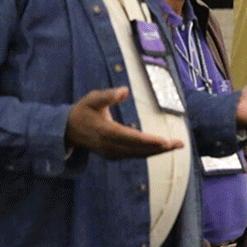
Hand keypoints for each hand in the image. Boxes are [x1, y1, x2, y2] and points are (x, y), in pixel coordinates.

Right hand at [65, 87, 182, 158]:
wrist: (67, 130)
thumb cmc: (83, 110)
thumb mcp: (92, 99)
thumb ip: (107, 95)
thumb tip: (124, 91)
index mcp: (104, 131)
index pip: (130, 138)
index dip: (148, 141)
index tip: (164, 141)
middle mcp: (109, 146)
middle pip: (138, 149)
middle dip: (159, 147)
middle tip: (179, 144)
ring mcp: (111, 153)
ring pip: (138, 154)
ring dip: (157, 151)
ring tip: (176, 146)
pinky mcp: (113, 155)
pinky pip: (134, 155)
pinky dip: (149, 153)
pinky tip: (162, 148)